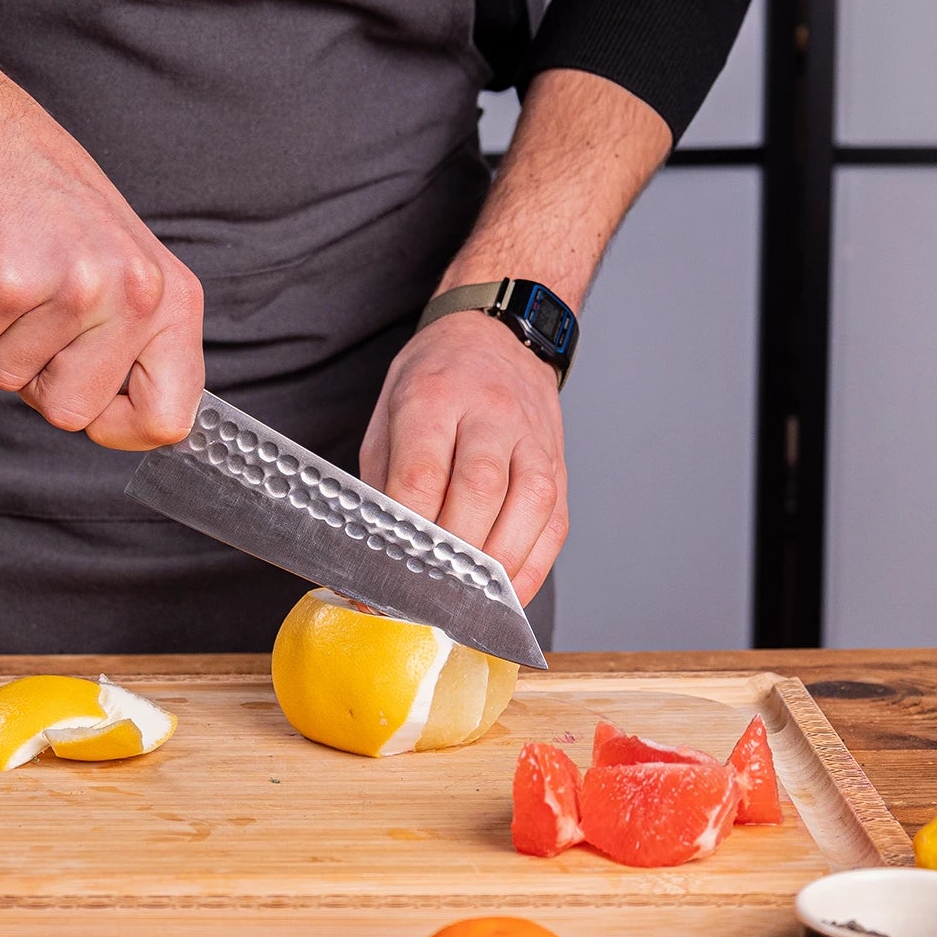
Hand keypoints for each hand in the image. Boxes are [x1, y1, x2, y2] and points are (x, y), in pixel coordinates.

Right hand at [0, 0, 203, 448]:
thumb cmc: (53, 210)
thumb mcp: (127, 273)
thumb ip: (138, 347)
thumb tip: (140, 426)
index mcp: (173, 300)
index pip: (170, 419)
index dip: (120, 427)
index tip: (92, 399)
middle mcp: (133, 295)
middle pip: (73, 414)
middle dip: (38, 378)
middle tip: (33, 317)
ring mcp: (72, 288)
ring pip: (10, 381)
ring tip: (8, 279)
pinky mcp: (7, 281)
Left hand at [361, 312, 566, 602]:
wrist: (496, 337)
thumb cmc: (434, 381)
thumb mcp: (388, 415)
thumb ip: (384, 482)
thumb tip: (378, 553)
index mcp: (433, 397)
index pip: (422, 471)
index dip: (407, 529)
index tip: (389, 569)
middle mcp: (490, 414)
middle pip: (479, 489)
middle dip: (453, 551)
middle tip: (426, 591)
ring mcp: (532, 438)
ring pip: (529, 504)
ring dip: (498, 563)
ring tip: (468, 600)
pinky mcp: (558, 464)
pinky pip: (554, 522)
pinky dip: (532, 565)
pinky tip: (505, 594)